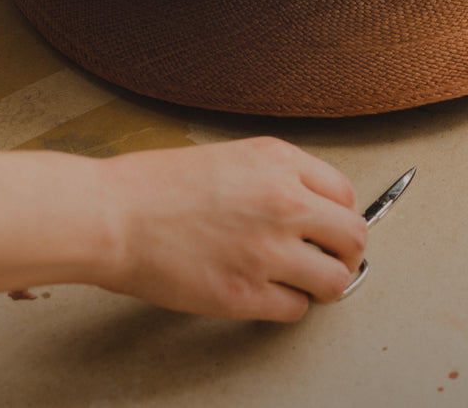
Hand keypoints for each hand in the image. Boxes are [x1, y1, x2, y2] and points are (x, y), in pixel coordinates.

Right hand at [94, 137, 368, 320]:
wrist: (114, 215)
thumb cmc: (156, 185)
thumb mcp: (231, 157)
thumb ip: (275, 178)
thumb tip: (308, 207)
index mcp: (278, 161)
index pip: (345, 194)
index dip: (339, 216)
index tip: (330, 228)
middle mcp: (283, 201)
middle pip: (353, 237)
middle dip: (345, 253)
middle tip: (329, 260)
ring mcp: (267, 250)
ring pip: (335, 280)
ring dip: (323, 284)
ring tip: (302, 281)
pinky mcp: (245, 294)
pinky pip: (295, 309)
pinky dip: (287, 306)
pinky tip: (266, 293)